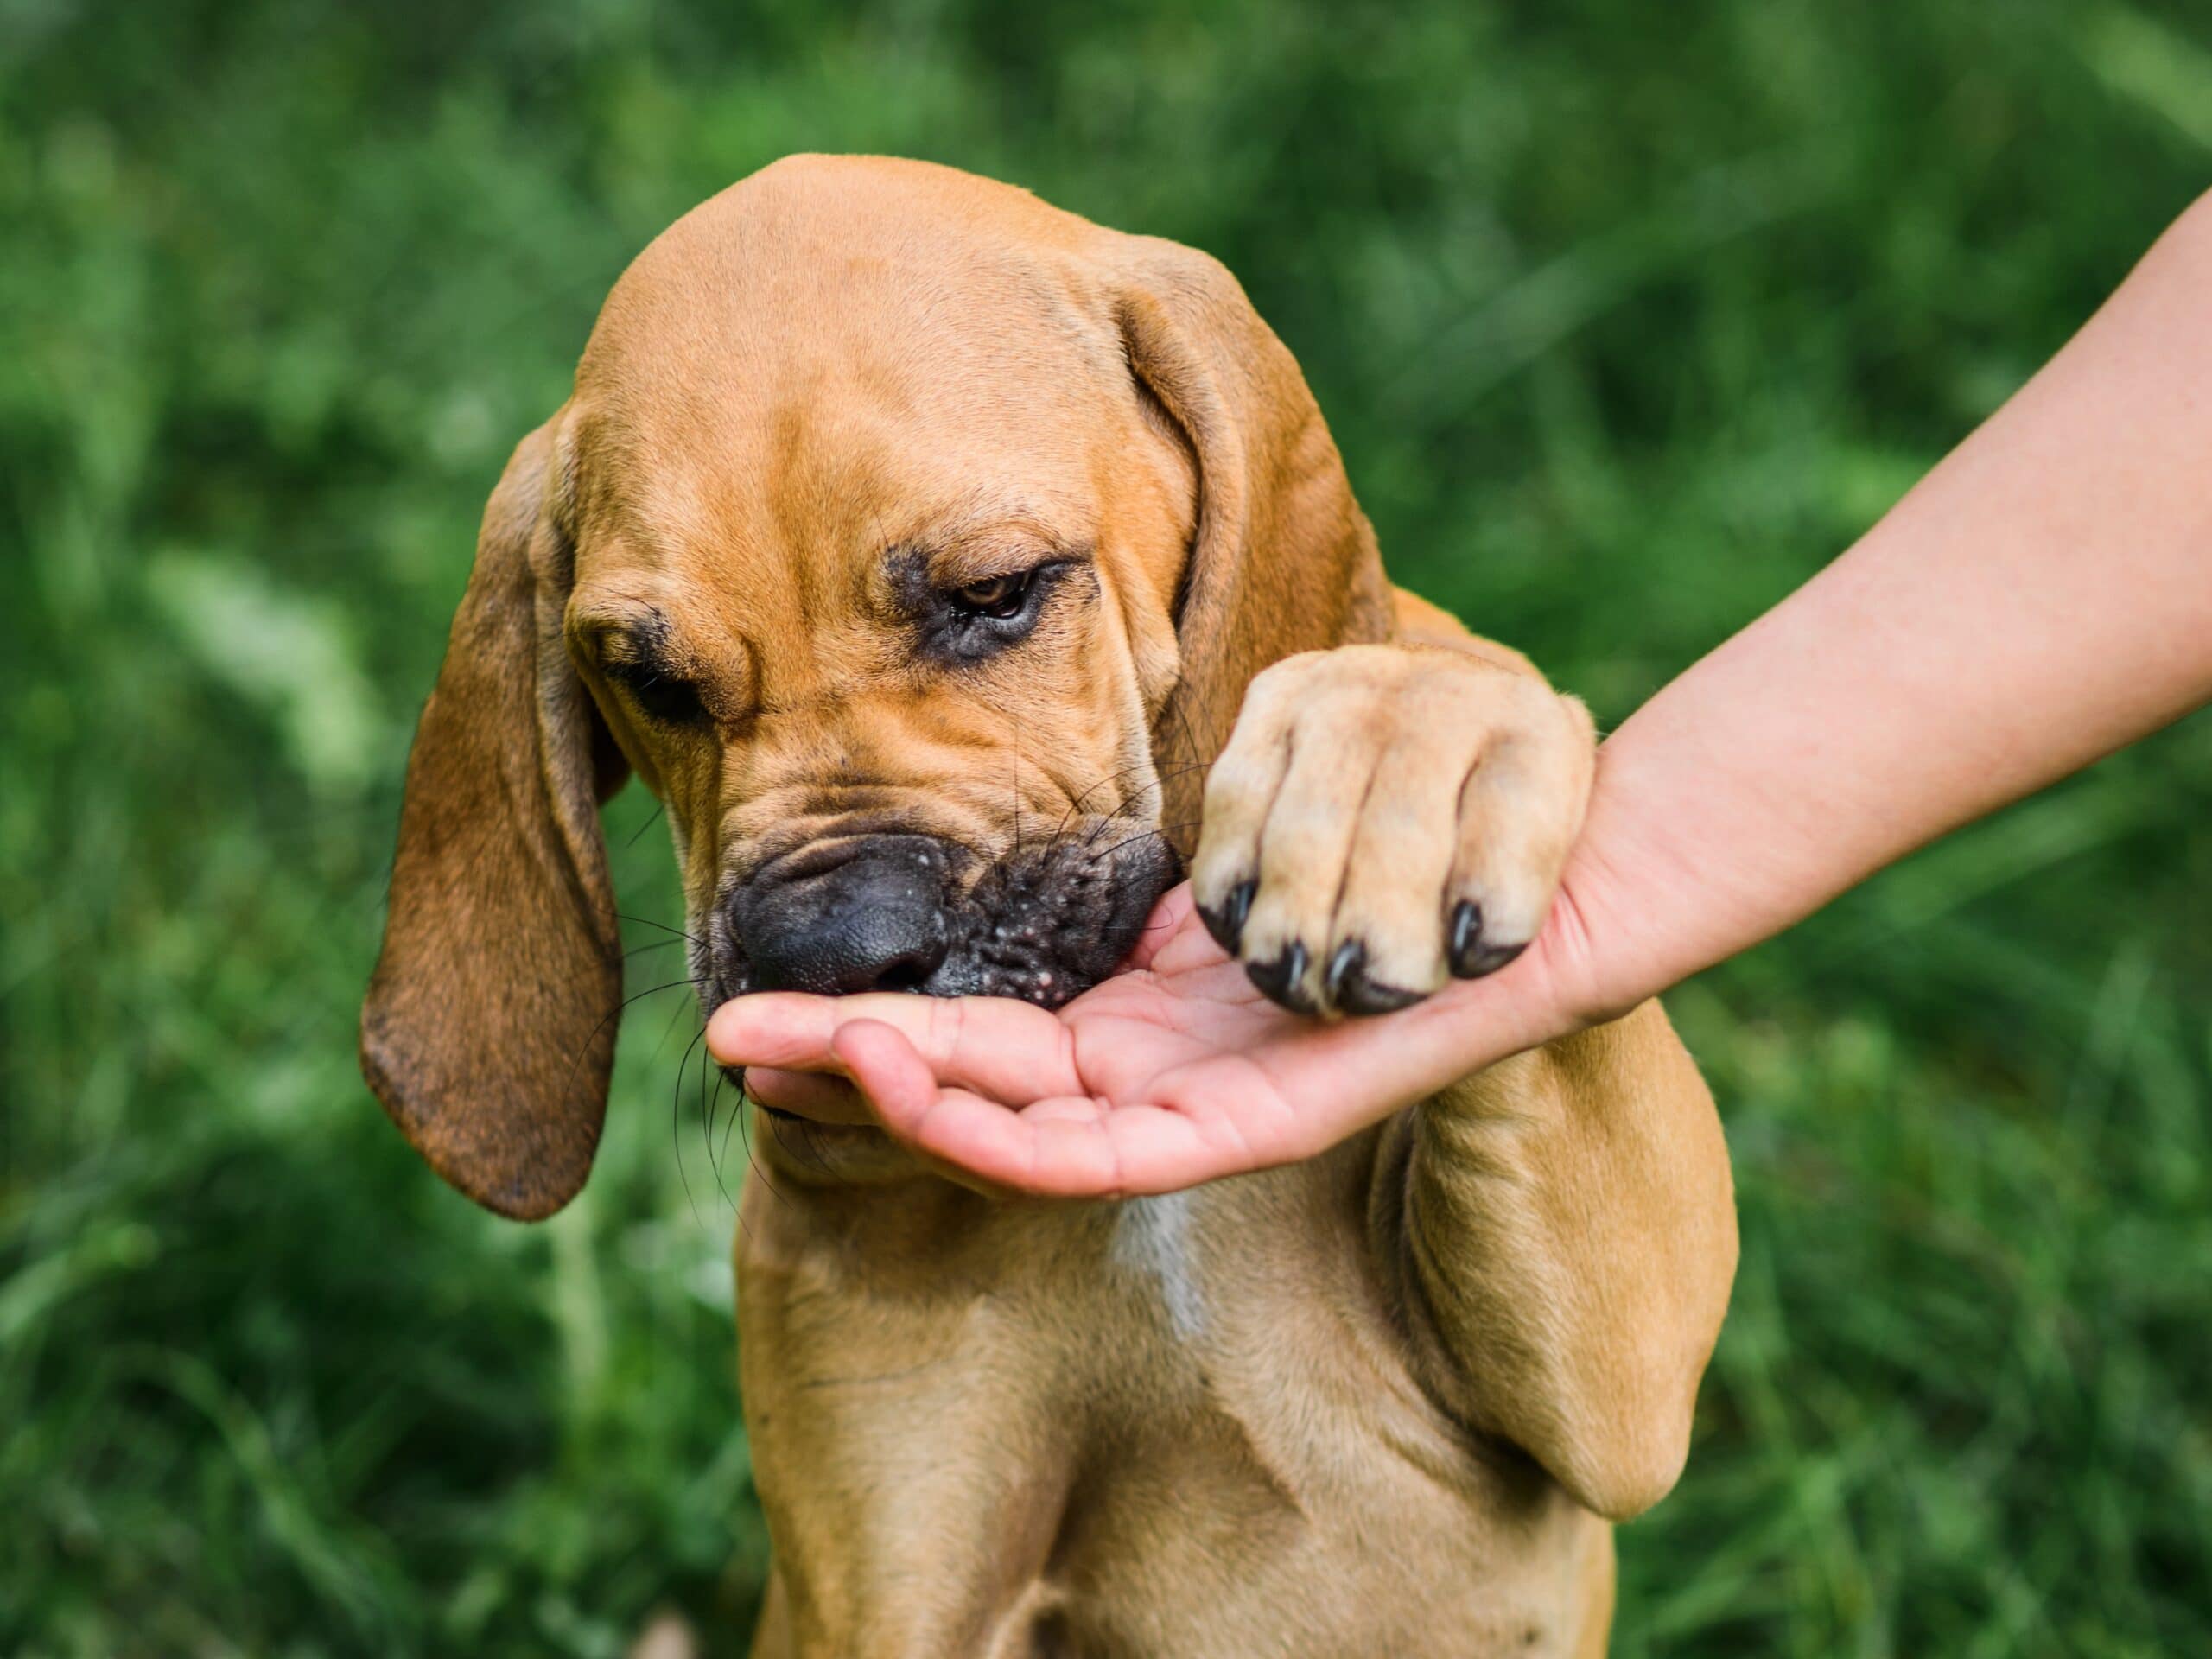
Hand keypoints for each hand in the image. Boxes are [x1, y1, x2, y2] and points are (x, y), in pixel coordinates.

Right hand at [706, 880, 1587, 1195]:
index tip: (769, 1002)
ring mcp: (1195, 1112)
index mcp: (1139, 1026)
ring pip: (1016, 1135)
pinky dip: (999, 1134)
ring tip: (793, 1054)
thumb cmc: (1379, 852)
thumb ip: (1126, 888)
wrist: (1525, 869)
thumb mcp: (1223, 866)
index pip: (978, 1045)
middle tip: (724, 1039)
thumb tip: (1013, 849)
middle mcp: (1155, 1082)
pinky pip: (1105, 1157)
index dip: (873, 1028)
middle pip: (974, 1095)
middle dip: (846, 1071)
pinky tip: (911, 1095)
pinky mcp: (1245, 1132)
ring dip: (898, 1102)